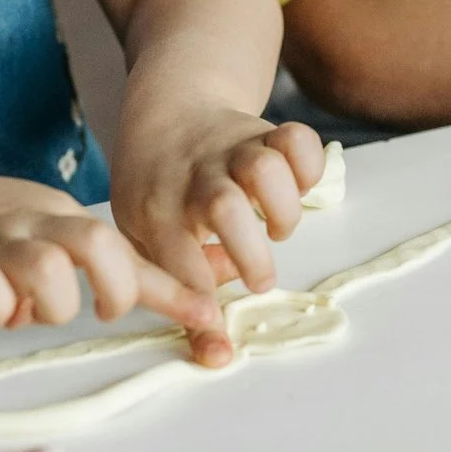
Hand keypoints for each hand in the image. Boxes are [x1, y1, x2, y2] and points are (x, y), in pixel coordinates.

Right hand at [0, 171, 219, 341]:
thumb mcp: (36, 233)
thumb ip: (84, 261)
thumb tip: (145, 289)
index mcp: (58, 216)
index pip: (126, 250)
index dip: (171, 289)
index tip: (210, 319)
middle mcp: (33, 222)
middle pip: (99, 244)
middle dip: (116, 290)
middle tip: (101, 311)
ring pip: (49, 269)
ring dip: (50, 305)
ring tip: (26, 309)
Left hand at [108, 101, 325, 366]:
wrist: (169, 107)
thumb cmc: (157, 187)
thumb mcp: (141, 232)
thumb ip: (172, 281)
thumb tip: (213, 325)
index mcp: (158, 209)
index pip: (177, 265)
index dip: (201, 311)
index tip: (221, 344)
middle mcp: (196, 178)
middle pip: (225, 207)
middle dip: (251, 255)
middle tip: (259, 281)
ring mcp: (233, 151)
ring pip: (266, 169)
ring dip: (283, 210)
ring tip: (277, 230)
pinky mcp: (266, 132)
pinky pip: (298, 140)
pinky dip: (309, 168)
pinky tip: (295, 188)